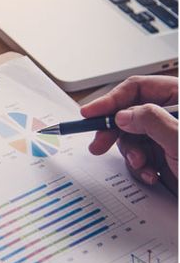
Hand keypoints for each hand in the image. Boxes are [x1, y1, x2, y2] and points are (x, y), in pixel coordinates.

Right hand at [81, 75, 177, 189]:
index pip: (138, 88)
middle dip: (115, 131)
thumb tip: (124, 114)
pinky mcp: (166, 157)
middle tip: (98, 143)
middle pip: (130, 113)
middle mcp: (174, 115)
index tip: (91, 112)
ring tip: (140, 165)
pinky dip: (140, 167)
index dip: (111, 99)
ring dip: (130, 154)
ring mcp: (170, 137)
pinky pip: (141, 156)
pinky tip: (150, 174)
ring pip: (132, 137)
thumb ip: (151, 121)